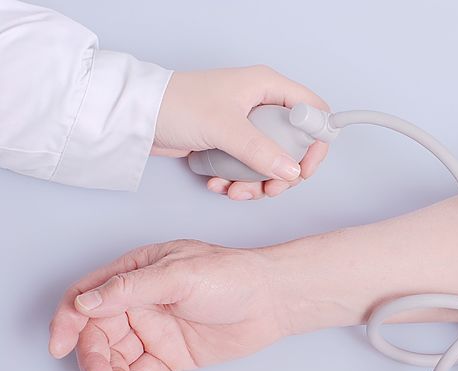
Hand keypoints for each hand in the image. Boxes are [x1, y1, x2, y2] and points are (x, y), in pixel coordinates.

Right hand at [49, 240, 284, 370]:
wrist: (273, 301)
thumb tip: (86, 303)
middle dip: (93, 359)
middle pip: (97, 335)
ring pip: (117, 359)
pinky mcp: (170, 357)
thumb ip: (131, 289)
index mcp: (134, 275)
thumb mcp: (179, 274)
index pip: (86, 297)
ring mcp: (154, 332)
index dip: (68, 320)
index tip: (60, 345)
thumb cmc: (232, 276)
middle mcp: (138, 304)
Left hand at [153, 66, 329, 200]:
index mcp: (267, 87)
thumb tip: (291, 173)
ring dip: (258, 185)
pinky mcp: (231, 144)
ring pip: (272, 163)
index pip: (313, 112)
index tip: (305, 168)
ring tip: (236, 192)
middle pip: (295, 145)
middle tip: (271, 189)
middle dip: (284, 174)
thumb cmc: (175, 104)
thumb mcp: (224, 127)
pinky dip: (238, 183)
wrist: (137, 116)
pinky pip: (249, 169)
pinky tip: (219, 185)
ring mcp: (246, 126)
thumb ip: (261, 151)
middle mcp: (261, 105)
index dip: (316, 142)